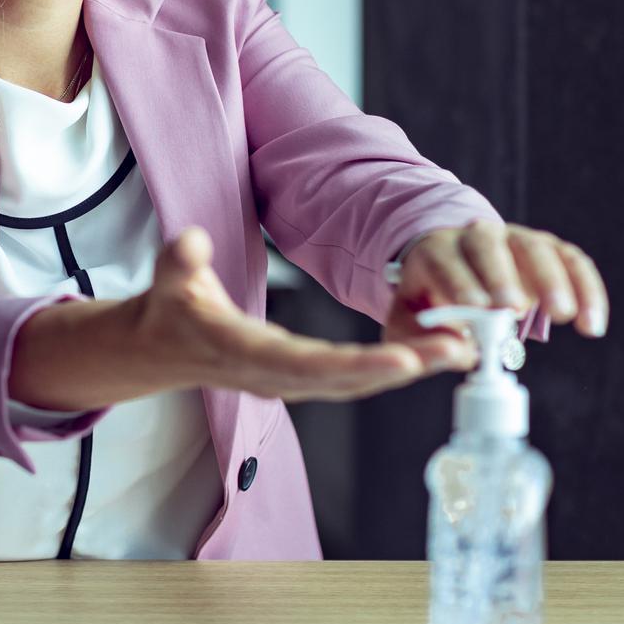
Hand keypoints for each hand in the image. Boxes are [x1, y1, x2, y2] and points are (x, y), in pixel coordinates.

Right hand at [10, 228, 469, 410]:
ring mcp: (291, 382)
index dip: (356, 366)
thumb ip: (180, 260)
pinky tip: (430, 351)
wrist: (163, 347)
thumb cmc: (171, 307)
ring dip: (411, 368)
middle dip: (406, 367)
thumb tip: (191, 241)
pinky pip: (354, 377)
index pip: (306, 365)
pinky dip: (394, 366)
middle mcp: (274, 376)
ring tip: (460, 349)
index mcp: (244, 353)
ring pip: (358, 382)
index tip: (404, 359)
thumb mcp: (168, 278)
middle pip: (348, 380)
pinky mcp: (303, 378)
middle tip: (458, 349)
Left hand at [389, 220, 609, 350]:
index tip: (476, 309)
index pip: (444, 260)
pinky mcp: (549, 248)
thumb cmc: (429, 300)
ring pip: (536, 247)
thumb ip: (423, 340)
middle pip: (489, 245)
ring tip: (562, 315)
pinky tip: (591, 324)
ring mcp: (516, 238)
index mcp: (436, 250)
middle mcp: (477, 235)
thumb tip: (464, 355)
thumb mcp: (411, 320)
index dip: (459, 282)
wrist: (453, 267)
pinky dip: (586, 290)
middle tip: (515, 309)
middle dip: (502, 276)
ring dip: (551, 280)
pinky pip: (572, 261)